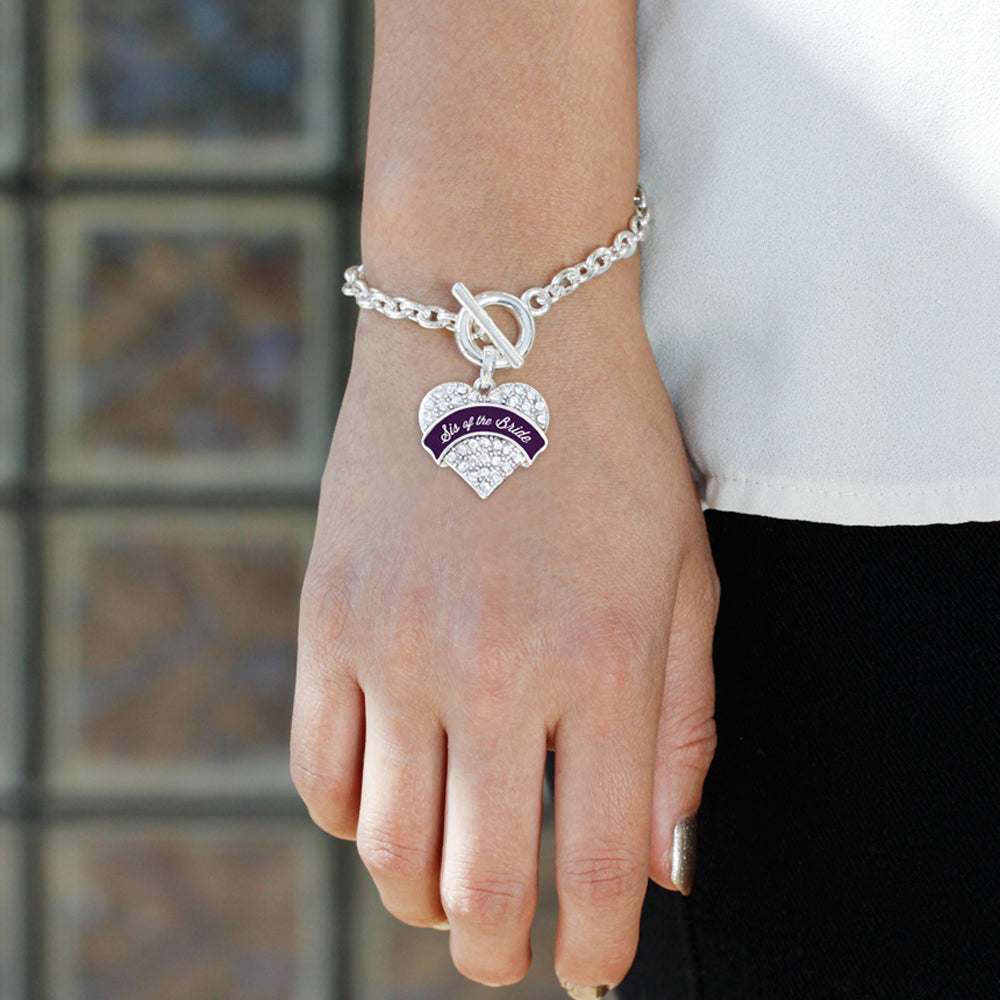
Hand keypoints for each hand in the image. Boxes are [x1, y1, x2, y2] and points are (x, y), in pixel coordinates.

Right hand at [292, 307, 717, 991]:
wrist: (490, 321)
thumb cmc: (605, 442)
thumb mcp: (681, 574)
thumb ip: (682, 725)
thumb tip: (666, 863)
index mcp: (602, 660)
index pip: (597, 865)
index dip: (594, 946)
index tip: (590, 971)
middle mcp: (491, 668)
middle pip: (478, 883)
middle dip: (498, 945)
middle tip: (508, 946)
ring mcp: (394, 644)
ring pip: (386, 847)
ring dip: (421, 897)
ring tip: (448, 892)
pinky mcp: (327, 616)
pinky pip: (318, 768)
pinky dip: (352, 820)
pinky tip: (389, 806)